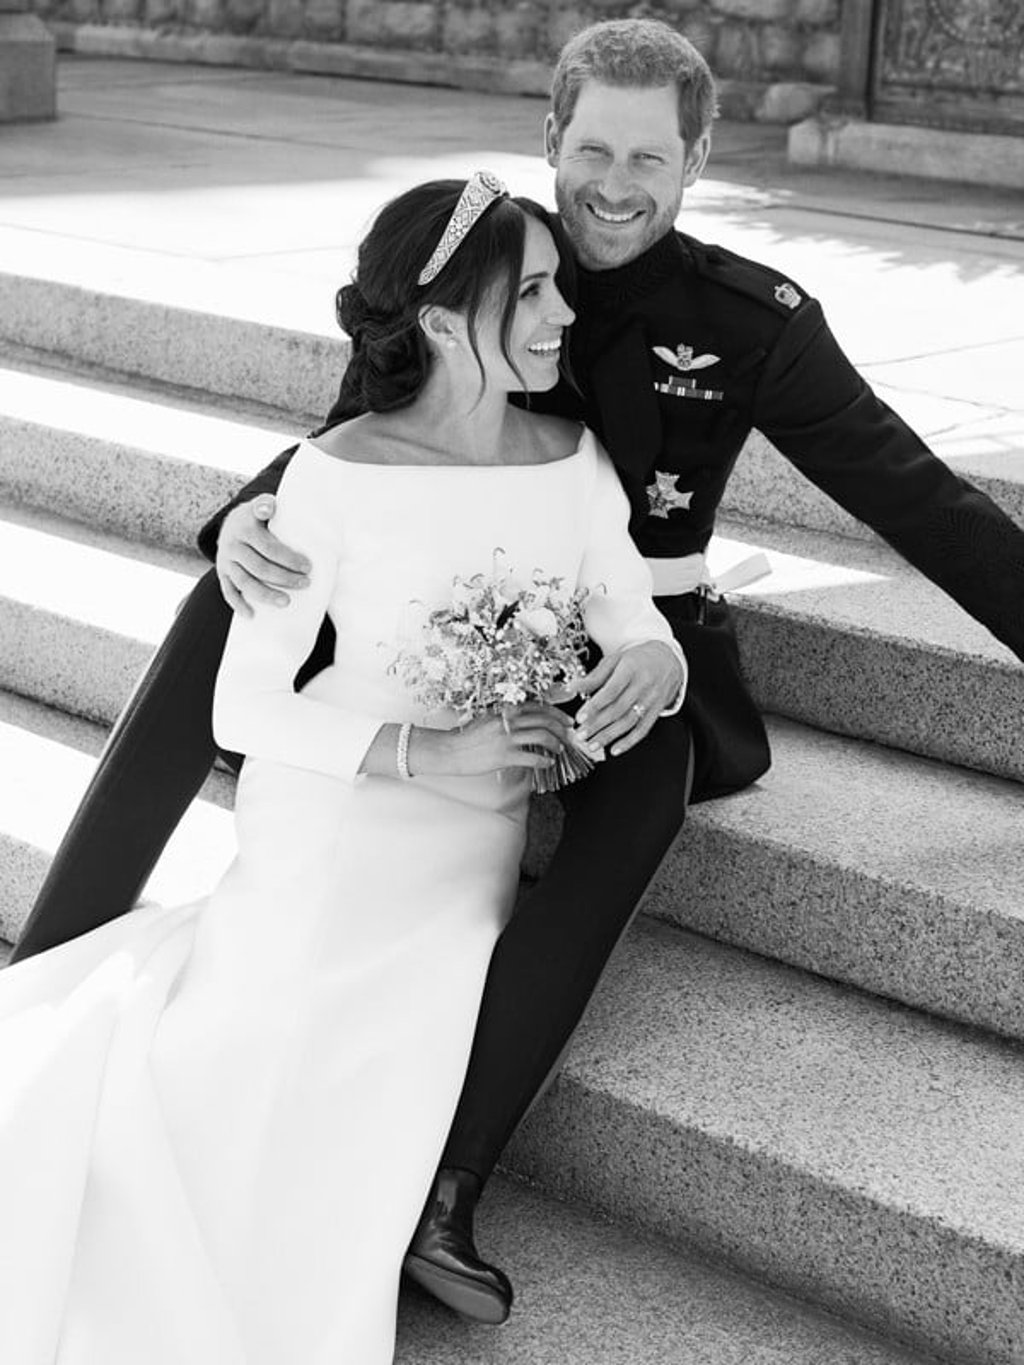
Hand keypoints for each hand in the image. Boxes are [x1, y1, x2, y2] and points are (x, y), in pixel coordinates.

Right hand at [216, 496, 311, 616]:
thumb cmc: (256, 518)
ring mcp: (226, 562)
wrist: (230, 524)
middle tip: (305, 583)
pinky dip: (238, 604)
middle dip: (284, 578)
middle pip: (260, 567)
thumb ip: (265, 505)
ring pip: (245, 582)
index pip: (269, 547)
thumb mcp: (260, 505)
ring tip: (286, 602)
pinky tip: (252, 615)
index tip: (308, 567)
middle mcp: (233, 546)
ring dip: (266, 594)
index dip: (289, 559)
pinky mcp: (222, 574)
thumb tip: (269, 508)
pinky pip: (228, 592)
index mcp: (245, 529)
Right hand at [411, 704, 572, 776]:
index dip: (555, 713)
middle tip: (569, 735)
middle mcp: (507, 721)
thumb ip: (506, 718)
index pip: (537, 707)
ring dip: (555, 743)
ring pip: (541, 736)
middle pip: (543, 720)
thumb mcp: (488, 720)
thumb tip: (526, 723)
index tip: (565, 720)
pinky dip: (544, 760)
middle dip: (561, 728)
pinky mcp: (504, 756)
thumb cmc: (467, 738)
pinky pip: (531, 758)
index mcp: (504, 711)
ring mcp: (506, 738)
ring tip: (559, 749)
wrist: (450, 751)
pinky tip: (548, 763)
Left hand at [570, 642, 683, 756]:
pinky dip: (629, 742)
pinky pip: (643, 729)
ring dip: (609, 736)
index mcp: (630, 669)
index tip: (580, 718)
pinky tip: (615, 749)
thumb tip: (572, 687)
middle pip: (618, 710)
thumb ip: (594, 677)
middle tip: (581, 735)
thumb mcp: (615, 660)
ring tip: (592, 745)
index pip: (611, 691)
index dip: (594, 706)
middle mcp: (643, 685)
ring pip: (629, 722)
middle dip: (597, 725)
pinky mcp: (657, 710)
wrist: (668, 659)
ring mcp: (652, 699)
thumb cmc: (638, 659)